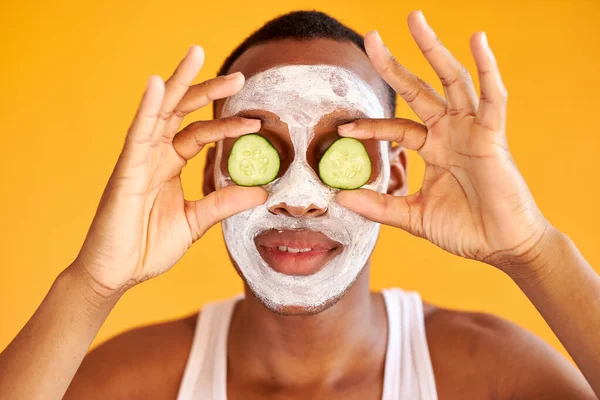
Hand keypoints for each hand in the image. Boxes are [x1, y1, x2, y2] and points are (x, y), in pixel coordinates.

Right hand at [73, 46, 266, 293]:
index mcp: (170, 166)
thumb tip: (261, 192)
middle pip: (182, 112)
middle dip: (208, 91)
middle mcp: (155, 156)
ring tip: (197, 54)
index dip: (226, 126)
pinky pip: (138, 133)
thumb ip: (224, 203)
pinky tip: (157, 84)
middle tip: (239, 77)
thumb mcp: (196, 221)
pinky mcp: (126, 170)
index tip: (255, 123)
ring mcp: (139, 159)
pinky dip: (147, 107)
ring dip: (179, 83)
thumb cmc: (148, 246)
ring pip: (160, 111)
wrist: (117, 274)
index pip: (200, 135)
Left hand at [337, 11, 552, 271]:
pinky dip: (487, 69)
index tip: (342, 129)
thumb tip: (339, 198)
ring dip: (434, 50)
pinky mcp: (493, 135)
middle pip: (418, 90)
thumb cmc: (464, 230)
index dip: (370, 126)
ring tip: (414, 21)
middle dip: (394, 65)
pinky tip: (477, 41)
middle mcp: (450, 133)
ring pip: (451, 81)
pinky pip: (492, 98)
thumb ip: (378, 206)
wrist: (502, 247)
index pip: (396, 127)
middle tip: (370, 37)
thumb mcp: (413, 216)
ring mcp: (471, 130)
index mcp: (432, 149)